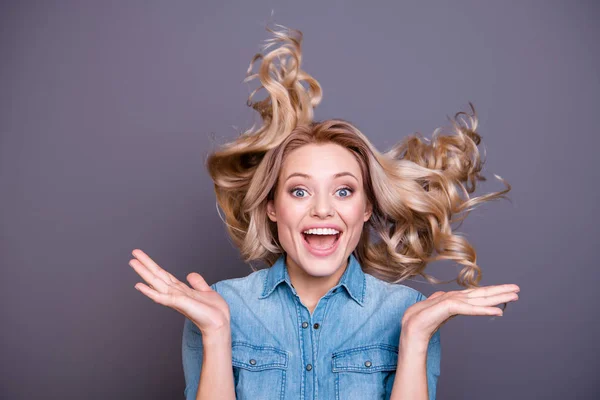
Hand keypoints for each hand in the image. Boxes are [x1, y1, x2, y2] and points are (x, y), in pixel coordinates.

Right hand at [128, 249, 229, 336]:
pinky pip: (162, 297)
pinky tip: (139, 286)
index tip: (143, 257)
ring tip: (133, 262)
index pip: (164, 275)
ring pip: (156, 283)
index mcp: (181, 290)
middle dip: (146, 265)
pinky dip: (150, 292)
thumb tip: (190, 274)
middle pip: (158, 276)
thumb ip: (197, 283)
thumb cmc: (213, 312)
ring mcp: (175, 299)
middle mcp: (175, 293)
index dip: (154, 265)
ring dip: (144, 273)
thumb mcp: (206, 291)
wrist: (219, 324)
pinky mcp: (179, 304)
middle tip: (134, 253)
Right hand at [401, 284, 519, 343]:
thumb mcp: (438, 313)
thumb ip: (444, 305)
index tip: (507, 293)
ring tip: (514, 295)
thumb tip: (447, 301)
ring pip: (480, 298)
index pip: (477, 295)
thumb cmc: (420, 321)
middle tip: (517, 289)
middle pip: (482, 294)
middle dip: (501, 291)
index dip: (492, 293)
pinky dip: (485, 310)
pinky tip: (497, 312)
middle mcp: (455, 299)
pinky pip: (470, 309)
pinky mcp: (448, 306)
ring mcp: (452, 301)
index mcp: (454, 300)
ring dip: (498, 297)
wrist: (410, 329)